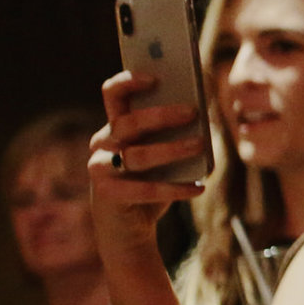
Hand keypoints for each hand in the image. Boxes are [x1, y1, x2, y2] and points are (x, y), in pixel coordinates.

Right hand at [88, 71, 203, 252]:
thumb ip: (172, 133)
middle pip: (129, 123)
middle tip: (193, 111)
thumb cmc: (148, 181)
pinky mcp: (109, 195)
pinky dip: (175, 188)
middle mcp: (102, 143)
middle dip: (161, 115)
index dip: (129, 81)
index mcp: (114, 125)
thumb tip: (202, 112)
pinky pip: (144, 189)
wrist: (127, 228)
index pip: (113, 94)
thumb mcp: (161, 154)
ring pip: (137, 156)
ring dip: (172, 149)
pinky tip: (200, 187)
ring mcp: (101, 169)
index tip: (156, 76)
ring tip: (201, 145)